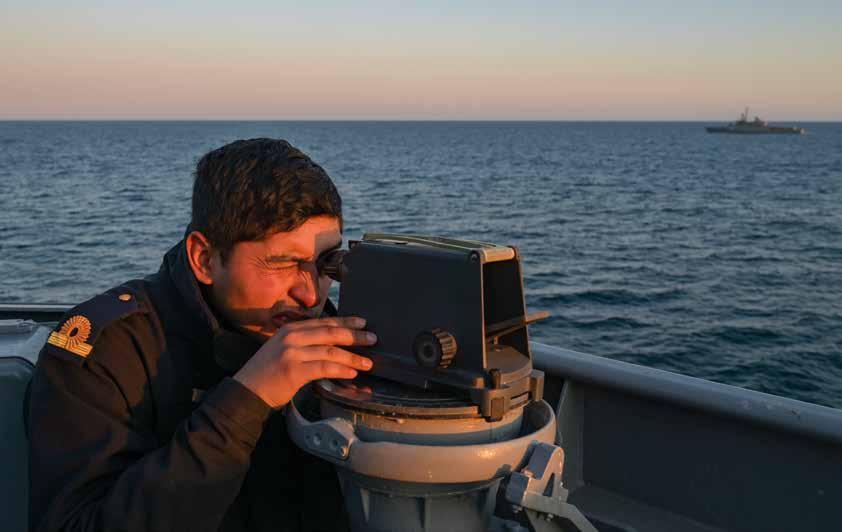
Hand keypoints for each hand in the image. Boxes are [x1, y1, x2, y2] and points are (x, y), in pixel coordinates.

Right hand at [233, 316, 375, 408]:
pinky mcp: (294, 370)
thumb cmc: (267, 373)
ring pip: (330, 351)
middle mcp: (291, 336)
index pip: (324, 322)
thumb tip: (333, 343)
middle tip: (372, 339)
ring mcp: (292, 352)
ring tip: (367, 362)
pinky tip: (352, 374)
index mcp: (290, 328)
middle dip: (354, 336)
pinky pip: (324, 367)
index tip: (362, 323)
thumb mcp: (283, 348)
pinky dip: (340, 370)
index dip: (345, 322)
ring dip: (352, 357)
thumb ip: (304, 342)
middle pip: (330, 332)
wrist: (246, 391)